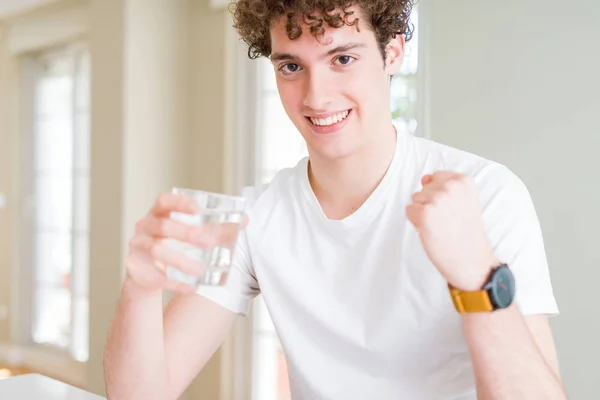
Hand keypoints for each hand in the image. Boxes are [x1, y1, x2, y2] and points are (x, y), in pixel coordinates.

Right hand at [125, 192, 246, 293]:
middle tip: (209, 241)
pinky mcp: (135, 269)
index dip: (179, 202)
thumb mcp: (190, 233)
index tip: (198, 208)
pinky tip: (192, 287)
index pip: (163, 201)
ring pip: (157, 251)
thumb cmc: (173, 245)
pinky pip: (155, 276)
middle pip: (163, 226)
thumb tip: (245, 220)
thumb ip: (215, 227)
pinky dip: (175, 283)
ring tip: (201, 271)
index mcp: (158, 213)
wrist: (147, 273)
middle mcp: (144, 227)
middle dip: (186, 233)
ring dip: (181, 261)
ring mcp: (137, 248)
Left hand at [406, 171, 498, 290]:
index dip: (440, 195)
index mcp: (464, 180)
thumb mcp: (465, 201)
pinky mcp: (425, 213)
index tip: (453, 210)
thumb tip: (424, 178)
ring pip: (416, 199)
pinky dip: (416, 222)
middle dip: (431, 204)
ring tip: (441, 226)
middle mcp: (451, 186)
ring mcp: (438, 198)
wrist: (471, 260)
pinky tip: (432, 231)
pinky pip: (409, 210)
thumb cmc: (466, 233)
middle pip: (424, 188)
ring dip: (424, 213)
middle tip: (448, 221)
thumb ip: (446, 185)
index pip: (437, 177)